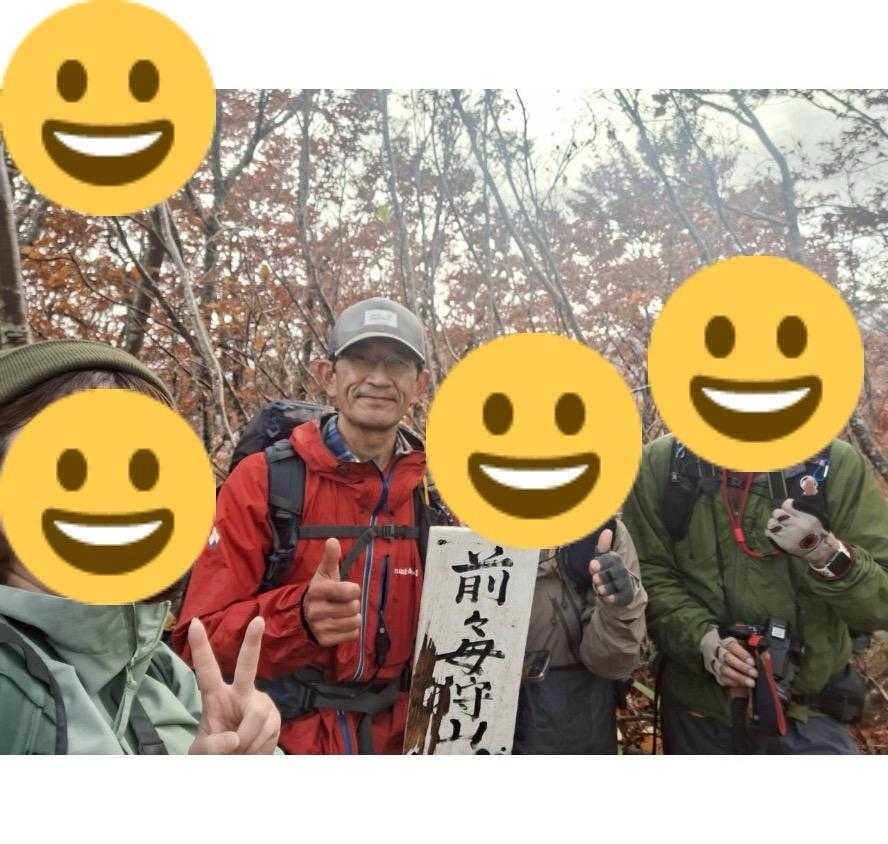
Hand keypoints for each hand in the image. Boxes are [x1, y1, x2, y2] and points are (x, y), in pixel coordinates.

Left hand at [188, 616, 280, 753]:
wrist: (240, 764)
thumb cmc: (216, 751)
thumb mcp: (202, 753)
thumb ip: (210, 748)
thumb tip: (234, 739)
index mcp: (216, 696)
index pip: (207, 670)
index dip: (200, 647)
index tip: (193, 623)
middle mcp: (241, 692)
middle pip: (247, 666)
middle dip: (252, 643)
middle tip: (258, 620)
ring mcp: (261, 703)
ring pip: (256, 716)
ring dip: (247, 741)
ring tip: (239, 752)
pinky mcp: (276, 717)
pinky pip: (268, 731)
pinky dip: (257, 748)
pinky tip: (253, 751)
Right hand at [303, 538, 361, 646]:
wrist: (304, 614)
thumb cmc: (322, 590)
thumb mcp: (325, 573)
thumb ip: (330, 557)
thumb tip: (332, 540)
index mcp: (317, 590)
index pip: (349, 591)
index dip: (354, 590)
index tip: (349, 589)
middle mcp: (316, 610)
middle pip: (353, 607)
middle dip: (353, 604)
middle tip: (343, 602)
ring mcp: (319, 627)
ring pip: (354, 622)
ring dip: (354, 617)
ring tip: (343, 613)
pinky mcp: (324, 641)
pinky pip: (352, 635)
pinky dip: (351, 630)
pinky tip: (341, 624)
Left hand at [588, 528, 638, 606]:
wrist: (618, 589)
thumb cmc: (606, 571)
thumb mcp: (602, 559)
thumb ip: (603, 547)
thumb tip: (607, 531)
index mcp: (615, 560)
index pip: (611, 559)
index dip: (601, 562)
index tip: (591, 566)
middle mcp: (622, 571)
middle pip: (614, 572)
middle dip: (603, 576)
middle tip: (595, 579)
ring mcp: (625, 584)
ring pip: (617, 585)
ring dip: (607, 587)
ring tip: (599, 589)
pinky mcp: (626, 596)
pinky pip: (620, 598)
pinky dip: (613, 598)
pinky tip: (606, 598)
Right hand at [700, 627, 757, 689]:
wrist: (711, 647)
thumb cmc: (731, 645)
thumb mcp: (742, 642)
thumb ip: (754, 648)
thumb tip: (765, 656)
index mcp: (724, 640)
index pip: (732, 645)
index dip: (742, 654)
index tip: (752, 662)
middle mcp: (716, 650)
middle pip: (726, 657)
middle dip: (742, 667)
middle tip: (754, 674)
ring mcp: (713, 662)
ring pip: (723, 669)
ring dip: (738, 677)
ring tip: (751, 683)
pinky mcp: (713, 672)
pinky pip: (721, 678)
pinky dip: (732, 682)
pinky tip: (742, 685)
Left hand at [766, 498, 839, 567]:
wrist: (816, 550)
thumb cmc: (814, 531)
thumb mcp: (815, 516)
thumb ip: (811, 499)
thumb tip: (808, 484)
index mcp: (807, 518)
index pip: (786, 505)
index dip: (786, 506)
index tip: (789, 511)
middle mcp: (799, 526)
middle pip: (777, 513)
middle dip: (779, 515)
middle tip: (784, 520)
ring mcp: (790, 535)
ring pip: (771, 523)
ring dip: (774, 523)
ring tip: (780, 526)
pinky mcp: (783, 543)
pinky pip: (768, 532)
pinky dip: (771, 532)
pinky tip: (778, 533)